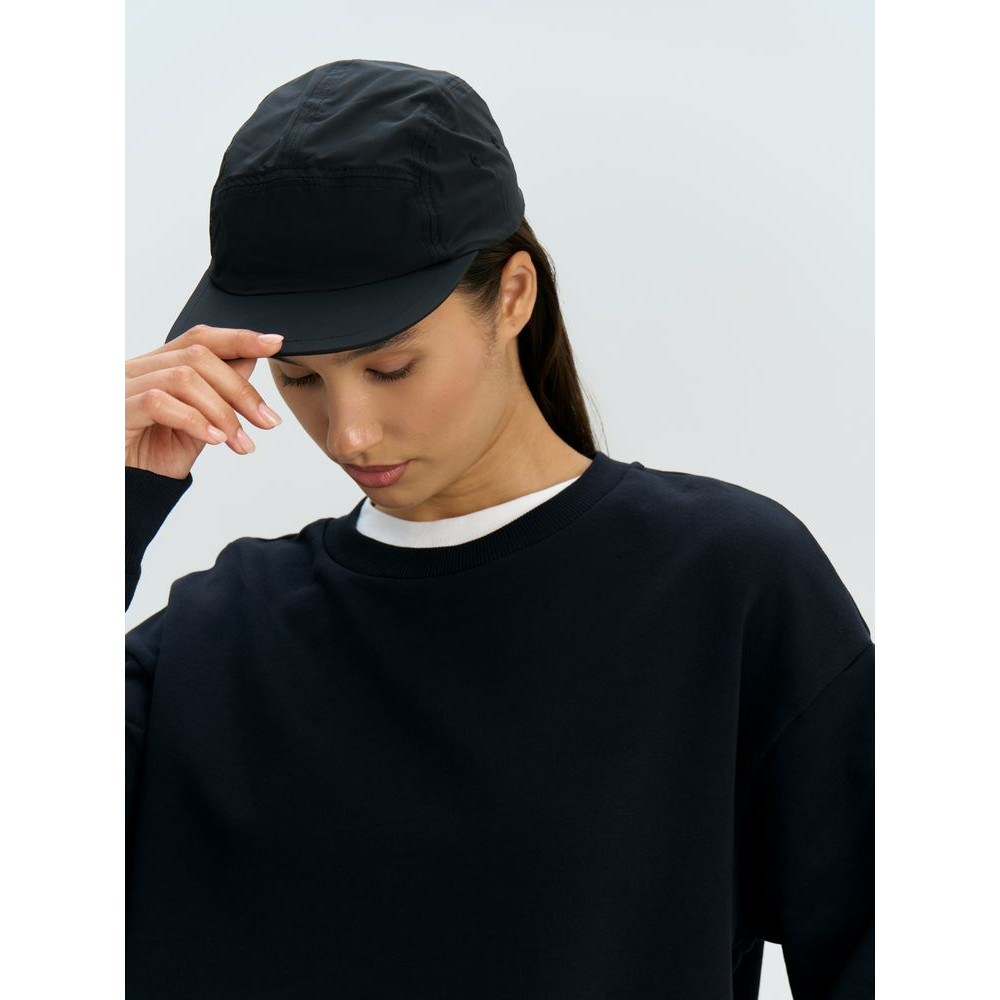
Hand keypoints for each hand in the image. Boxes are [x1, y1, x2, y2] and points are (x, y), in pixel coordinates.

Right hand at [125, 324, 284, 479]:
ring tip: (241, 442)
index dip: (238, 338)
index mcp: (155, 368)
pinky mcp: (113, 410)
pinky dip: (195, 420)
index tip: (273, 343)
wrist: (121, 493)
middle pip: (198, 356)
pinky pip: (159, 403)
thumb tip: (249, 362)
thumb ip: (216, 395)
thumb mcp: (194, 426)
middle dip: (240, 389)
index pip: (198, 339)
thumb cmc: (148, 460)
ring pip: (183, 378)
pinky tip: (214, 440)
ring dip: (223, 411)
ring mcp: (120, 387)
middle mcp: (135, 370)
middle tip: (267, 421)